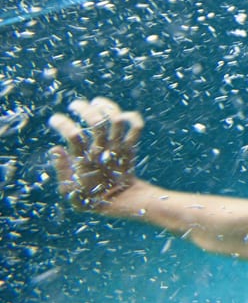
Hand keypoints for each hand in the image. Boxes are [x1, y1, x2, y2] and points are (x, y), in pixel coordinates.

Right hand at [49, 97, 144, 212]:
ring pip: (116, 120)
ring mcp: (118, 147)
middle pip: (97, 122)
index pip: (74, 136)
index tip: (55, 119)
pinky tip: (122, 114)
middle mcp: (103, 151)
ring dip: (107, 107)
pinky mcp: (130, 147)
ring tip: (96, 102)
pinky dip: (132, 117)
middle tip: (75, 105)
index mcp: (85, 161)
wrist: (120, 201)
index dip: (63, 124)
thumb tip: (55, 148)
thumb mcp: (69, 189)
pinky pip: (136, 128)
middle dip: (84, 109)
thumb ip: (61, 169)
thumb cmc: (91, 196)